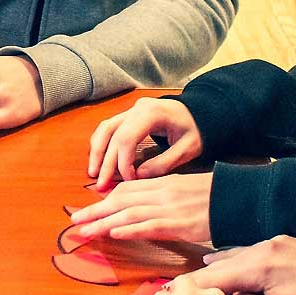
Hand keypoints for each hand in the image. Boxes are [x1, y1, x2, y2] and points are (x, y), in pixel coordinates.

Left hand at [68, 173, 212, 242]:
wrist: (241, 198)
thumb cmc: (218, 198)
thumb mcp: (189, 191)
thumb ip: (169, 198)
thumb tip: (152, 211)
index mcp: (164, 183)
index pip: (127, 188)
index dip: (105, 198)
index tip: (90, 207)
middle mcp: (162, 193)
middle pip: (121, 200)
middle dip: (95, 211)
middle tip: (75, 221)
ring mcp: (170, 208)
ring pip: (128, 214)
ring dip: (103, 223)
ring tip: (84, 231)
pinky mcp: (180, 224)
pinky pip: (149, 226)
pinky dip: (129, 230)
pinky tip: (113, 233)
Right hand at [87, 98, 202, 188]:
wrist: (201, 112)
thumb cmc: (197, 129)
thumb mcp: (188, 148)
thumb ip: (164, 163)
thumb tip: (138, 177)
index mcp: (152, 113)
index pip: (127, 139)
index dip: (123, 162)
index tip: (129, 180)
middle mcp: (137, 109)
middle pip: (112, 135)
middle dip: (106, 163)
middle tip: (101, 185)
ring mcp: (131, 110)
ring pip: (105, 129)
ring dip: (97, 152)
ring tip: (94, 173)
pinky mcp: (129, 116)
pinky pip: (109, 128)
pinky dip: (101, 144)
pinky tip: (99, 160)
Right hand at [185, 235, 295, 294]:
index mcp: (260, 265)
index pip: (215, 276)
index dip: (191, 288)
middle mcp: (262, 246)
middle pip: (220, 263)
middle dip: (199, 278)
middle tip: (173, 290)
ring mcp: (274, 241)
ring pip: (234, 254)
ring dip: (216, 269)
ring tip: (193, 280)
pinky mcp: (284, 242)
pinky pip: (249, 251)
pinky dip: (233, 261)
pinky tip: (222, 264)